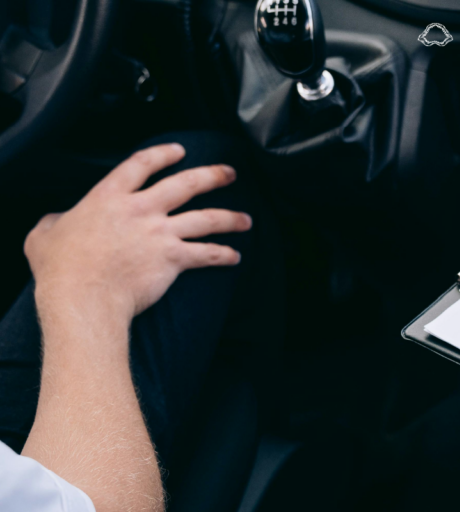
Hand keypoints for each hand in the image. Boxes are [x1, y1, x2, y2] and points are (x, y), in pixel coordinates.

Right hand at [25, 143, 251, 323]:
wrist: (83, 297)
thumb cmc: (61, 269)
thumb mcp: (45, 234)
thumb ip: (55, 221)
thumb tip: (56, 221)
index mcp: (110, 197)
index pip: (141, 164)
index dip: (163, 154)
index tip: (179, 150)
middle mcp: (141, 210)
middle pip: (186, 184)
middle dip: (213, 176)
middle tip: (230, 173)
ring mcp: (160, 233)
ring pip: (207, 218)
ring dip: (230, 218)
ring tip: (246, 219)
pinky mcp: (174, 258)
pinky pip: (207, 254)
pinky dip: (224, 255)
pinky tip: (235, 256)